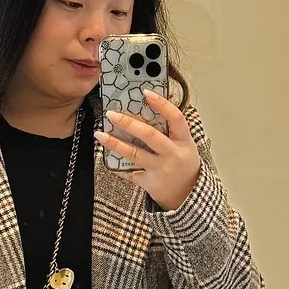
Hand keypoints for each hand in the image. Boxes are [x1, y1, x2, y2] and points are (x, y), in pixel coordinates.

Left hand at [95, 88, 200, 211]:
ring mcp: (161, 169)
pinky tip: (107, 159)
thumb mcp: (185, 145)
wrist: (188, 195)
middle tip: (111, 114)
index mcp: (184, 141)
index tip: (145, 92)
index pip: (175, 117)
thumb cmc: (184, 165)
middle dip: (128, 123)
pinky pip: (130, 173)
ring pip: (135, 154)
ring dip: (116, 144)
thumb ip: (171, 130)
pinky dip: (118, 167)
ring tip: (100, 135)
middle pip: (149, 135)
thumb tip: (147, 109)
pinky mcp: (150, 182)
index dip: (161, 104)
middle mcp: (173, 154)